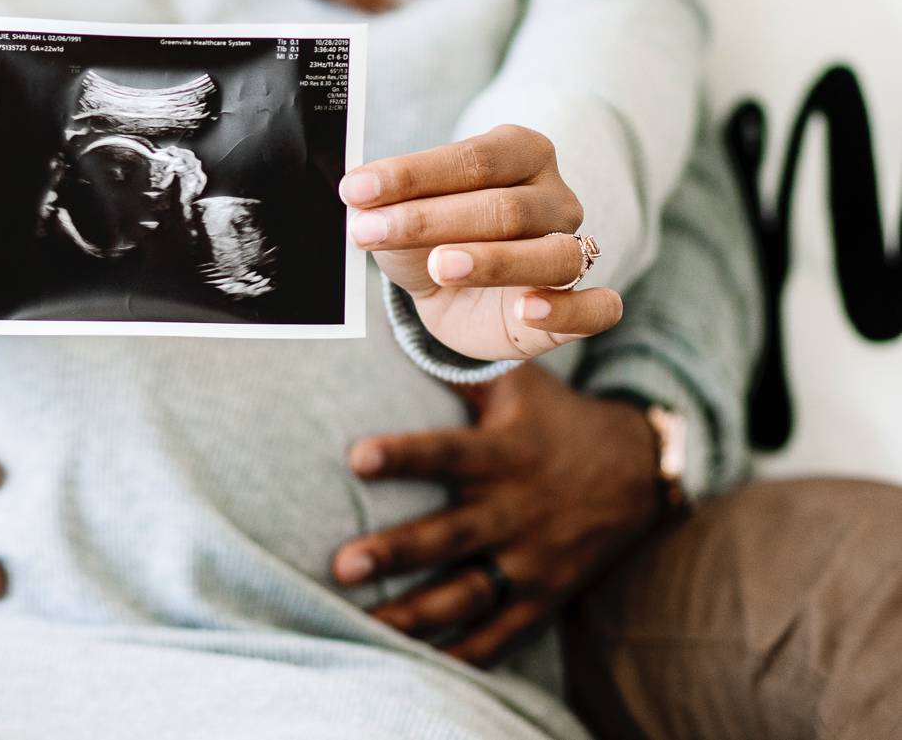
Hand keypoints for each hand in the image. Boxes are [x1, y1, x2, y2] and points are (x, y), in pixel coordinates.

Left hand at [332, 364, 660, 664]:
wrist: (640, 471)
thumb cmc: (555, 417)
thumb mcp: (517, 381)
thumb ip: (461, 361)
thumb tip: (404, 313)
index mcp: (506, 453)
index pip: (447, 453)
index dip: (404, 456)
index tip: (356, 457)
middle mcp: (517, 509)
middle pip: (452, 535)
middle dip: (397, 551)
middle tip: (343, 564)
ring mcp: (533, 559)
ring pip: (470, 593)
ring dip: (418, 613)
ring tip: (367, 627)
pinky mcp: (545, 595)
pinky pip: (503, 634)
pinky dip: (467, 653)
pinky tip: (425, 668)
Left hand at [341, 125, 621, 360]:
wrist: (448, 290)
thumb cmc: (429, 234)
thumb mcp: (400, 211)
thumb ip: (388, 201)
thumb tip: (358, 198)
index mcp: (519, 151)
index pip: (472, 159)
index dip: (412, 174)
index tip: (355, 190)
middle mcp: (554, 196)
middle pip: (503, 207)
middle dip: (430, 221)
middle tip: (369, 232)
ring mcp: (574, 247)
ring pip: (550, 254)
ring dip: (492, 261)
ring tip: (442, 266)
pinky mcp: (580, 304)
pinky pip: (596, 307)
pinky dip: (568, 308)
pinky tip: (529, 310)